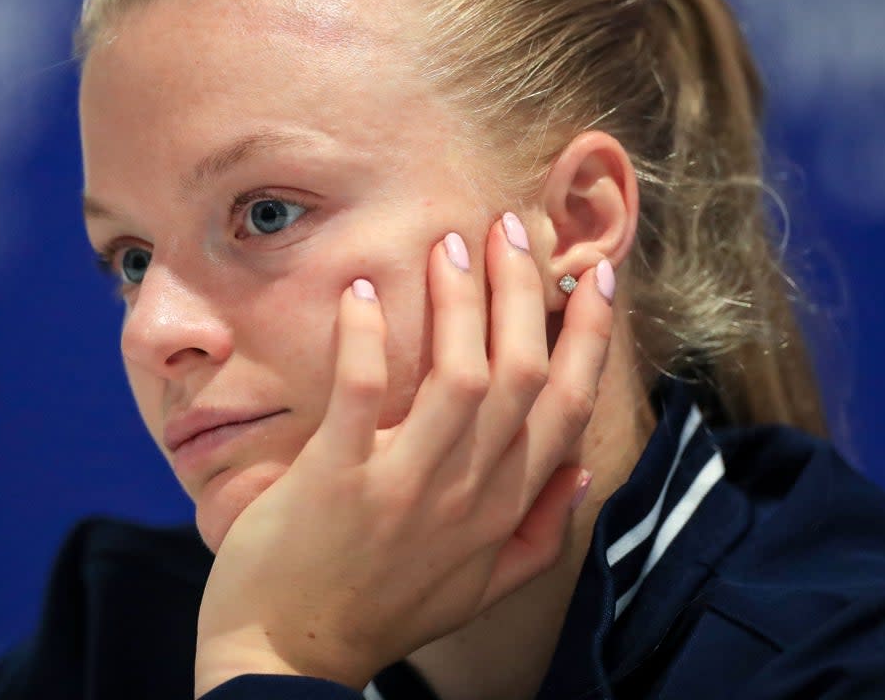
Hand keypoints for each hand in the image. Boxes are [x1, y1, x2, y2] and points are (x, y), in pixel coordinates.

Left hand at [193, 215, 613, 696]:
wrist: (289, 661)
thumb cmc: (382, 610)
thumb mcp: (480, 588)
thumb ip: (538, 533)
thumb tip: (581, 471)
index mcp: (503, 511)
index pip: (565, 408)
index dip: (585, 338)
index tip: (594, 279)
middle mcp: (468, 494)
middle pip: (519, 375)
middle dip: (523, 293)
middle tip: (509, 228)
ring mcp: (406, 487)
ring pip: (460, 376)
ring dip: (460, 302)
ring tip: (450, 245)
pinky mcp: (340, 480)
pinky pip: (363, 393)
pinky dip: (367, 337)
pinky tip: (361, 291)